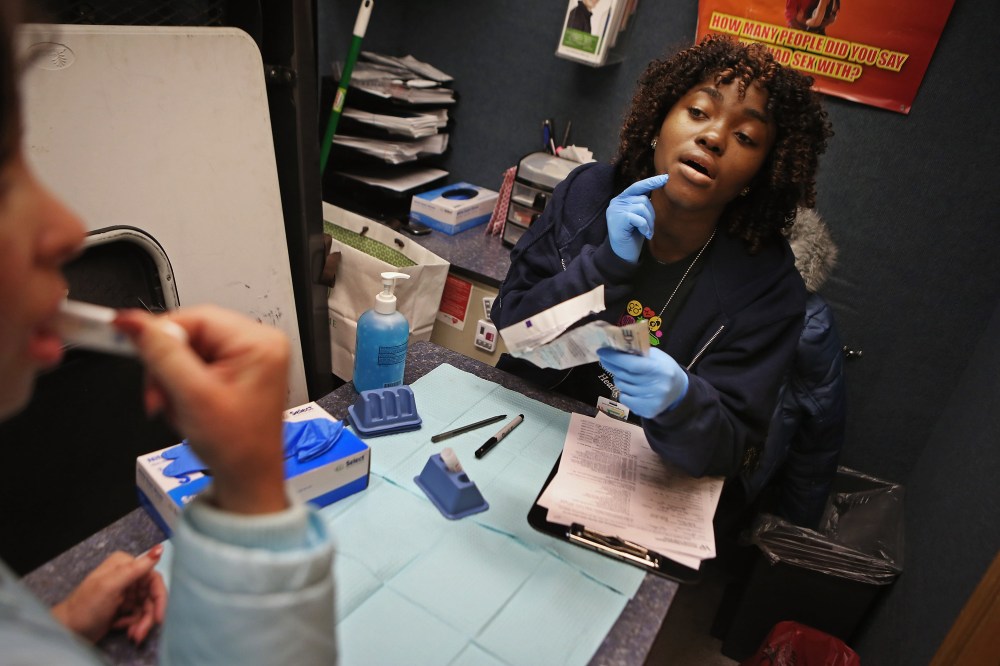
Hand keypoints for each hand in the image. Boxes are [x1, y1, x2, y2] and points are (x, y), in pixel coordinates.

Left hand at [51, 546, 166, 644]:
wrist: (67, 632)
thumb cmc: (85, 607)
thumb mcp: (110, 586)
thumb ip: (135, 568)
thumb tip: (159, 548)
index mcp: (124, 564)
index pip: (153, 578)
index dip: (159, 598)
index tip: (159, 617)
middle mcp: (127, 575)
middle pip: (151, 595)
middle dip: (148, 615)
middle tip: (140, 632)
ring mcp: (125, 591)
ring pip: (146, 607)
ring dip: (141, 623)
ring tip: (133, 635)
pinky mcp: (122, 606)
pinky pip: (138, 614)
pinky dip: (134, 624)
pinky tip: (122, 629)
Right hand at [116, 305, 289, 514]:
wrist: (247, 480)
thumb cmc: (237, 447)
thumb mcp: (192, 396)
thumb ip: (161, 354)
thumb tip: (134, 322)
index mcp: (259, 342)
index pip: (196, 317)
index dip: (160, 335)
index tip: (130, 344)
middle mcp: (259, 344)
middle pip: (190, 333)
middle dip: (166, 366)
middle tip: (159, 395)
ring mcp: (249, 358)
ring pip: (188, 351)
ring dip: (171, 379)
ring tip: (178, 408)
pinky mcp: (237, 372)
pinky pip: (195, 365)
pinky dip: (181, 386)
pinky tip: (187, 407)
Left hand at [597, 347, 687, 417]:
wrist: (678, 391)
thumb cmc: (663, 369)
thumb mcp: (655, 356)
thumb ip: (637, 353)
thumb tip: (614, 348)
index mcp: (659, 369)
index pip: (631, 364)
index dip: (614, 358)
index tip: (601, 351)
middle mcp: (656, 386)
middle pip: (624, 375)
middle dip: (612, 366)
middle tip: (606, 359)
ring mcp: (651, 400)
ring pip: (622, 387)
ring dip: (619, 379)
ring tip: (627, 375)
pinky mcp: (647, 411)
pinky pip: (624, 399)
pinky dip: (624, 392)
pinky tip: (632, 388)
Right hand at [606, 174, 667, 262]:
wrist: (622, 254)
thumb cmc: (632, 235)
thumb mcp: (638, 216)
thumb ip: (642, 203)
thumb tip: (657, 188)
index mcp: (621, 199)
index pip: (638, 186)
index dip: (651, 182)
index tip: (666, 178)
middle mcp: (616, 202)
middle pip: (643, 199)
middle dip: (651, 214)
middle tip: (650, 227)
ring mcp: (616, 210)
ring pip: (642, 207)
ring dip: (649, 222)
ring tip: (647, 231)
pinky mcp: (618, 219)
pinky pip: (639, 218)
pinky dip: (645, 227)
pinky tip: (645, 234)